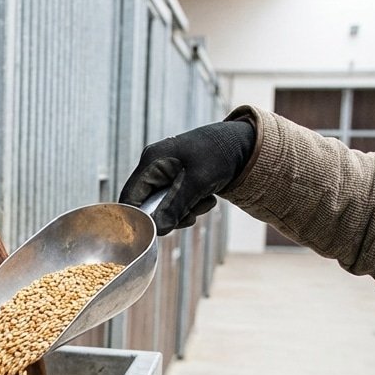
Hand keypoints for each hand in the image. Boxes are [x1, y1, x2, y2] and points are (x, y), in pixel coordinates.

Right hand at [119, 119, 254, 235]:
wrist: (244, 143)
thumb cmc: (220, 153)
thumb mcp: (198, 182)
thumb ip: (175, 206)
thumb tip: (158, 230)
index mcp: (151, 161)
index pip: (130, 197)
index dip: (137, 218)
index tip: (155, 232)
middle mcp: (154, 167)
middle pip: (147, 204)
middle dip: (169, 215)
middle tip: (190, 215)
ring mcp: (165, 173)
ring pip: (163, 206)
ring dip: (183, 212)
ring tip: (203, 202)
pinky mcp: (176, 179)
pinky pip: (175, 201)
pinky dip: (190, 205)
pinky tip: (206, 198)